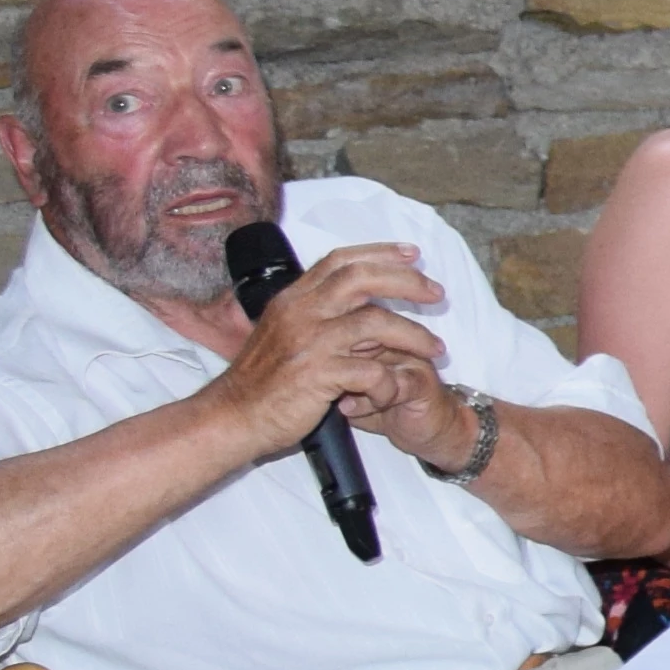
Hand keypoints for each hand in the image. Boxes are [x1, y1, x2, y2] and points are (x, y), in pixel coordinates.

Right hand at [209, 245, 444, 466]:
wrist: (233, 416)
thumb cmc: (262, 381)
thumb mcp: (283, 333)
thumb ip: (315, 314)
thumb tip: (359, 303)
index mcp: (292, 299)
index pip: (339, 261)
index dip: (380, 253)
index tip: (412, 254)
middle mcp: (300, 313)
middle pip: (361, 279)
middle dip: (406, 281)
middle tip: (436, 293)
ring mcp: (309, 343)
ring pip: (375, 323)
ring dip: (414, 334)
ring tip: (436, 348)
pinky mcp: (318, 375)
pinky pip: (370, 371)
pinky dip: (389, 380)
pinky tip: (396, 389)